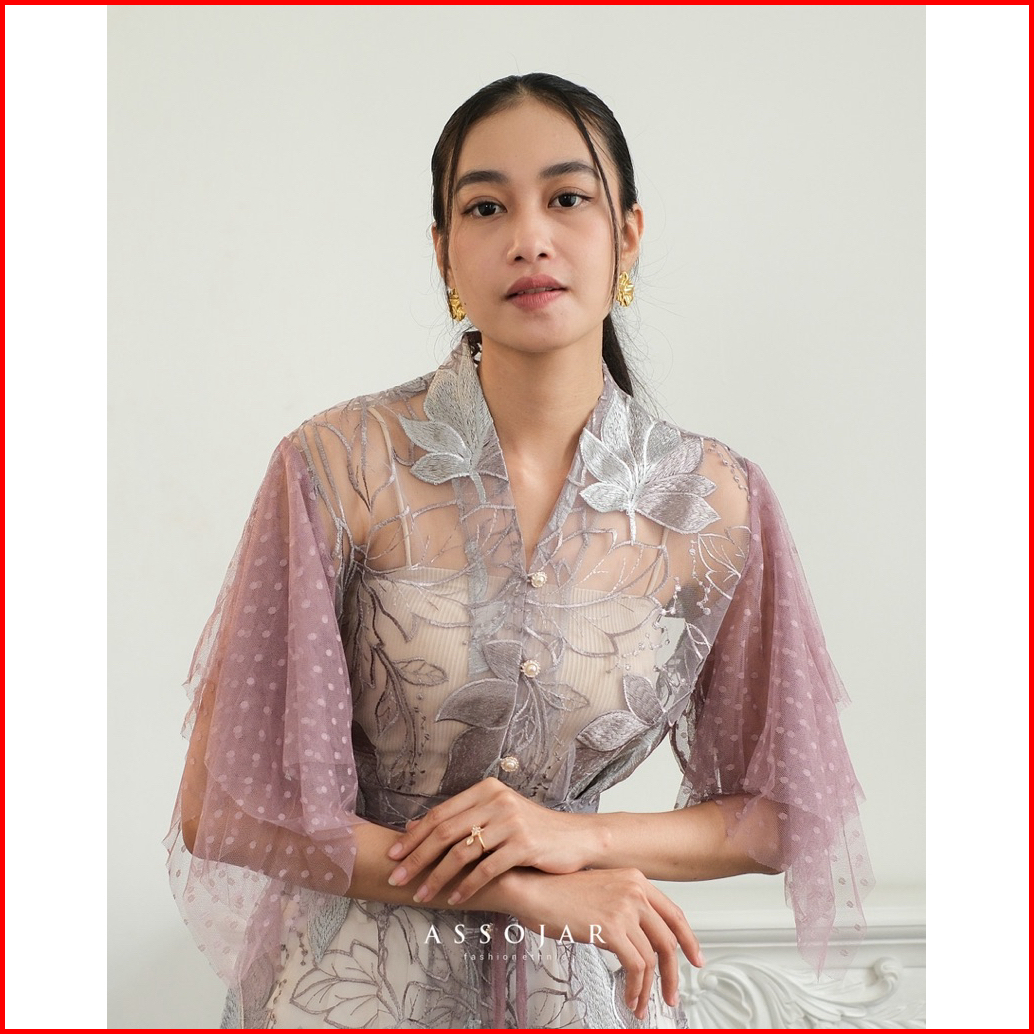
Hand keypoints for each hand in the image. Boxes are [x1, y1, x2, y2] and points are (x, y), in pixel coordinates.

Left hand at [385, 777, 598, 904]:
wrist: (574, 838)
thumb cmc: (531, 828)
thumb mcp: (496, 815)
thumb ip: (462, 818)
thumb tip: (414, 826)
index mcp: (486, 790)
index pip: (440, 814)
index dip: (414, 836)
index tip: (393, 855)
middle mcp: (496, 801)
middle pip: (445, 832)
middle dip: (416, 858)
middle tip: (396, 878)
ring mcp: (510, 822)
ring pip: (462, 853)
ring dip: (437, 878)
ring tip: (421, 895)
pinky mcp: (524, 845)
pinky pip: (486, 869)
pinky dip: (467, 886)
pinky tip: (455, 899)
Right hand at [507, 866, 704, 1021]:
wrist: (533, 889)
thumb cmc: (558, 892)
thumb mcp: (601, 890)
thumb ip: (625, 906)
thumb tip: (641, 936)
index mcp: (636, 879)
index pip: (674, 914)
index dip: (688, 941)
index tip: (694, 959)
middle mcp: (635, 890)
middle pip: (669, 938)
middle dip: (673, 973)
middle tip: (671, 993)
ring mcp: (625, 908)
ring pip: (653, 958)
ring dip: (649, 988)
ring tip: (640, 1003)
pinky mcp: (612, 928)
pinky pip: (636, 966)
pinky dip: (636, 987)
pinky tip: (629, 996)